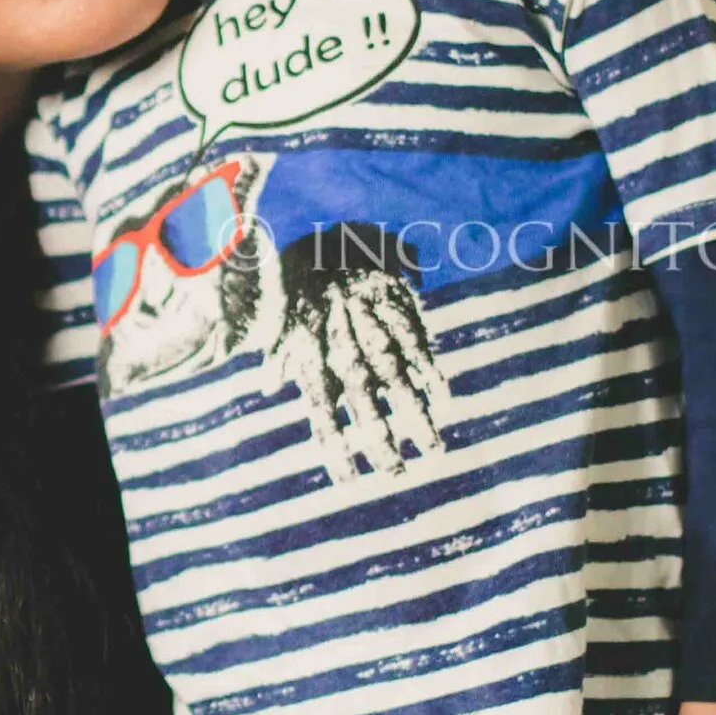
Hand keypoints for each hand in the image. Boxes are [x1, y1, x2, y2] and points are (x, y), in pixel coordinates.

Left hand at [267, 256, 447, 483]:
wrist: (325, 232)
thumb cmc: (303, 284)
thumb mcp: (284, 320)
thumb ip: (280, 356)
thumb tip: (270, 387)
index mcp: (312, 355)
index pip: (322, 412)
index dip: (334, 448)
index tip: (347, 482)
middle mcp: (342, 344)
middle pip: (363, 403)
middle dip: (379, 441)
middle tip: (396, 476)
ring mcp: (370, 325)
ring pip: (396, 378)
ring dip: (416, 416)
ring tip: (434, 450)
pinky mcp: (395, 303)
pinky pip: (416, 341)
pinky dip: (431, 370)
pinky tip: (445, 399)